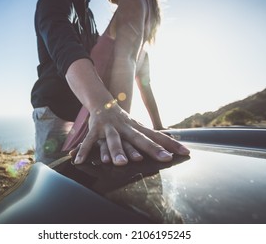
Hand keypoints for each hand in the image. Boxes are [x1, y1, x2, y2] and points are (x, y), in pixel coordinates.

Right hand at [71, 102, 189, 165]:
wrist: (102, 102)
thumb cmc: (123, 120)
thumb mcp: (137, 127)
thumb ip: (151, 137)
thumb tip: (172, 145)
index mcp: (137, 128)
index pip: (158, 136)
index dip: (171, 144)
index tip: (186, 152)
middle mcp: (126, 127)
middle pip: (140, 139)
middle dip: (152, 149)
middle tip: (164, 159)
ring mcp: (110, 128)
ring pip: (114, 141)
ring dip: (117, 151)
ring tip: (120, 164)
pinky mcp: (95, 130)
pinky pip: (89, 141)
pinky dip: (84, 151)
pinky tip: (80, 161)